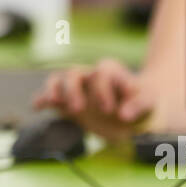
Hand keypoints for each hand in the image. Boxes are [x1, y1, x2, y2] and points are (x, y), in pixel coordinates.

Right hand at [32, 59, 185, 143]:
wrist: (136, 111)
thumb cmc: (142, 102)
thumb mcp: (148, 102)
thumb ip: (138, 105)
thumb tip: (123, 115)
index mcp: (111, 72)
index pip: (102, 72)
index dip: (103, 90)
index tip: (109, 111)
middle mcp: (90, 76)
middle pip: (75, 72)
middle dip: (73, 90)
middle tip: (79, 109)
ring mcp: (78, 89)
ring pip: (59, 81)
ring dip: (53, 90)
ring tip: (52, 102)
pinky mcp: (69, 103)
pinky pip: (51, 97)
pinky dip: (42, 100)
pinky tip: (37, 107)